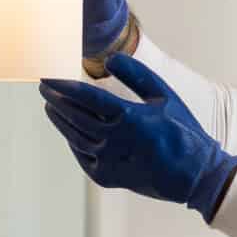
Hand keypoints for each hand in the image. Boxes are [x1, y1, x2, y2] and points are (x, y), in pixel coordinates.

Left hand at [40, 54, 236, 222]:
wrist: (193, 174)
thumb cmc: (181, 131)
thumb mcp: (164, 96)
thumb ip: (136, 74)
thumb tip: (109, 59)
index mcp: (129, 116)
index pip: (85, 96)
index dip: (63, 85)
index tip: (48, 77)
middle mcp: (114, 140)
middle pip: (73, 115)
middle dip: (55, 99)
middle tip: (44, 88)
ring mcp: (108, 161)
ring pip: (73, 136)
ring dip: (59, 120)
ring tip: (50, 106)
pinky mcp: (106, 177)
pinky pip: (82, 155)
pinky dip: (73, 141)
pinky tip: (68, 130)